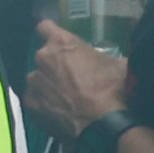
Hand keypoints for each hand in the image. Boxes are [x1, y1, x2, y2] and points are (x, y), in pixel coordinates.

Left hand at [21, 22, 129, 138]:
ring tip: (67, 100)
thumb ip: (113, 58)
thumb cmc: (113, 90)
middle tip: (73, 79)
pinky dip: (45, 105)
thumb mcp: (121, 66)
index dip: (51, 33)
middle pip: (45, 57)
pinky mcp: (30, 103)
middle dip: (55, 65)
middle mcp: (42, 58)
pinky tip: (60, 113)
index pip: (45, 26)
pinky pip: (36, 100)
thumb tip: (123, 58)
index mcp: (62, 42)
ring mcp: (34, 81)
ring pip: (39, 80)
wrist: (102, 126)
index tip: (59, 43)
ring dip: (49, 86)